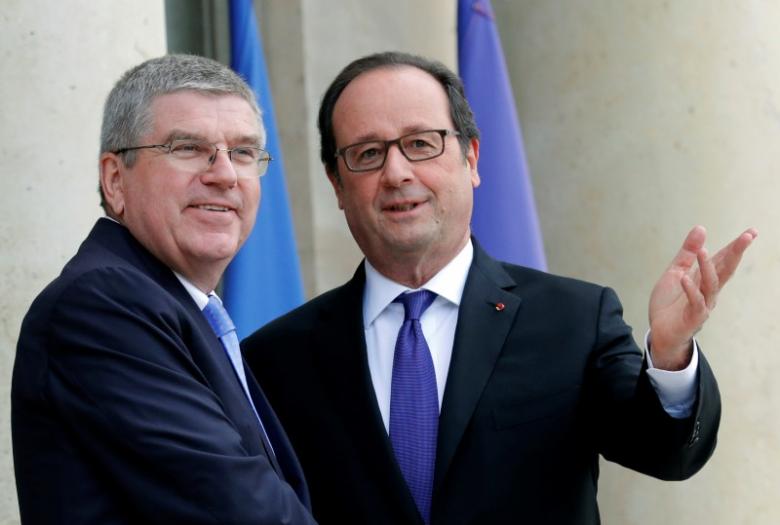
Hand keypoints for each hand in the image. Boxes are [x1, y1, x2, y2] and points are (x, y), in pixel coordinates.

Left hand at [648, 226, 756, 369]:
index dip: (735, 246)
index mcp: (705, 279)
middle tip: (748, 237)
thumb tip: (701, 228)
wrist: (660, 333)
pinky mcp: (693, 317)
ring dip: (707, 267)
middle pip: (725, 270)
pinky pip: (694, 302)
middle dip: (736, 253)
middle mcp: (709, 291)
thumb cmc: (670, 303)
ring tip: (703, 251)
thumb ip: (688, 253)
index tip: (751, 232)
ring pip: (710, 285)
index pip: (723, 260)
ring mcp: (703, 305)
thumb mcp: (676, 272)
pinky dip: (690, 290)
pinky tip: (685, 278)